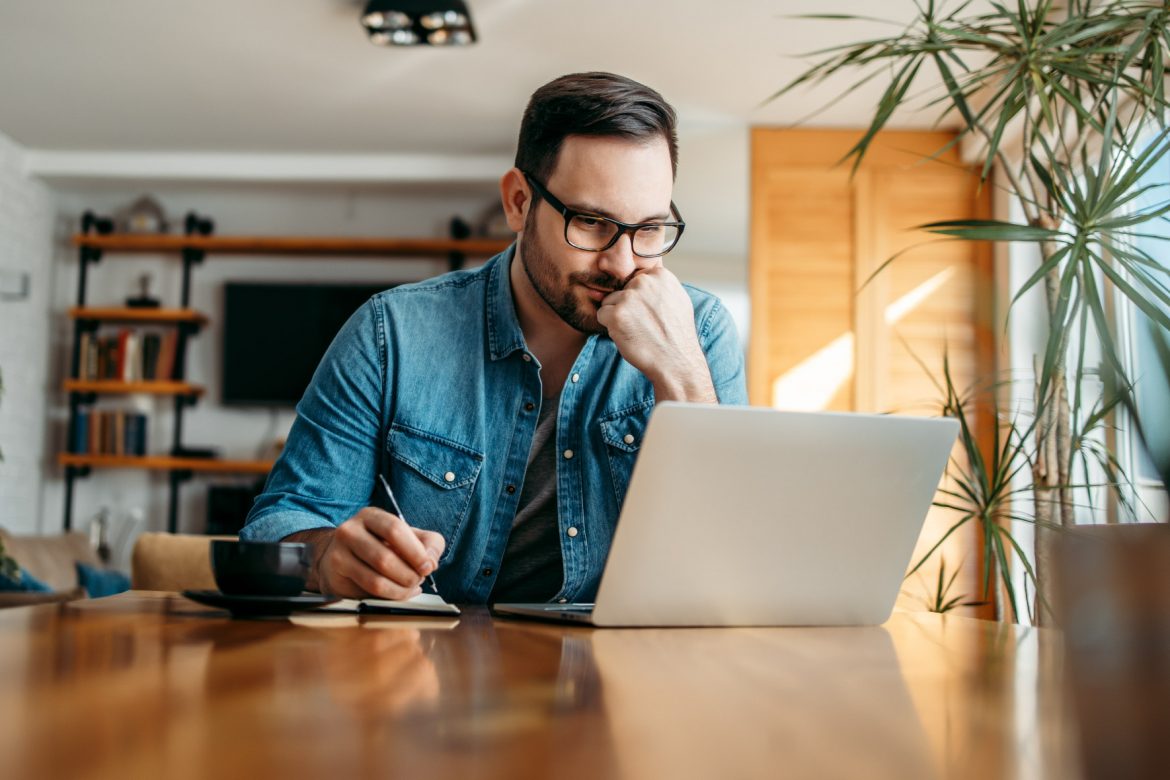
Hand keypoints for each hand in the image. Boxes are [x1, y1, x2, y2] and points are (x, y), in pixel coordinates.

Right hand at [293, 508, 445, 599]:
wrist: (341, 556)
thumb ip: (429, 544)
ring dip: (401, 589)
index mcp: (371, 516)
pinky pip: (368, 591)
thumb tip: (431, 562)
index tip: (428, 566)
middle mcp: (350, 530)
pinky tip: (399, 592)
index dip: (415, 551)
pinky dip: (391, 596)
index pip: (394, 530)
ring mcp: (339, 553)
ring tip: (411, 587)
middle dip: (409, 574)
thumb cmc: (381, 545)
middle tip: (419, 579)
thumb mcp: (408, 537)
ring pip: (376, 579)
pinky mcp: (336, 574)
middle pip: (385, 558)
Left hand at [596, 266, 716, 401]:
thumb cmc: (676, 335)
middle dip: (628, 307)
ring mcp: (630, 297)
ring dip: (618, 317)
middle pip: (621, 290)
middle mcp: (644, 281)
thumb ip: (658, 286)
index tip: (650, 313)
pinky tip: (629, 335)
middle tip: (645, 324)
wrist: (676, 361)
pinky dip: (610, 327)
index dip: (639, 300)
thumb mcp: (677, 300)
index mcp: (660, 275)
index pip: (635, 280)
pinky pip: (602, 314)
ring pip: (609, 302)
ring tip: (639, 330)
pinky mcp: (617, 313)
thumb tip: (638, 278)